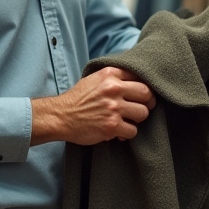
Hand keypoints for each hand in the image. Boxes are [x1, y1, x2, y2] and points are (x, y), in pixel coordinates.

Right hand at [30, 67, 155, 145]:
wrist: (61, 116)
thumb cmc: (79, 98)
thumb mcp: (94, 78)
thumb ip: (114, 76)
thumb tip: (137, 77)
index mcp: (109, 74)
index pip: (140, 75)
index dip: (144, 86)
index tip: (142, 94)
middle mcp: (113, 89)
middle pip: (147, 94)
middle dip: (147, 103)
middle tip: (142, 108)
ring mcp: (113, 108)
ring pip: (143, 113)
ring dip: (137, 119)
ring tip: (128, 120)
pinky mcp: (111, 126)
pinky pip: (133, 131)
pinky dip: (127, 133)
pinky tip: (119, 132)